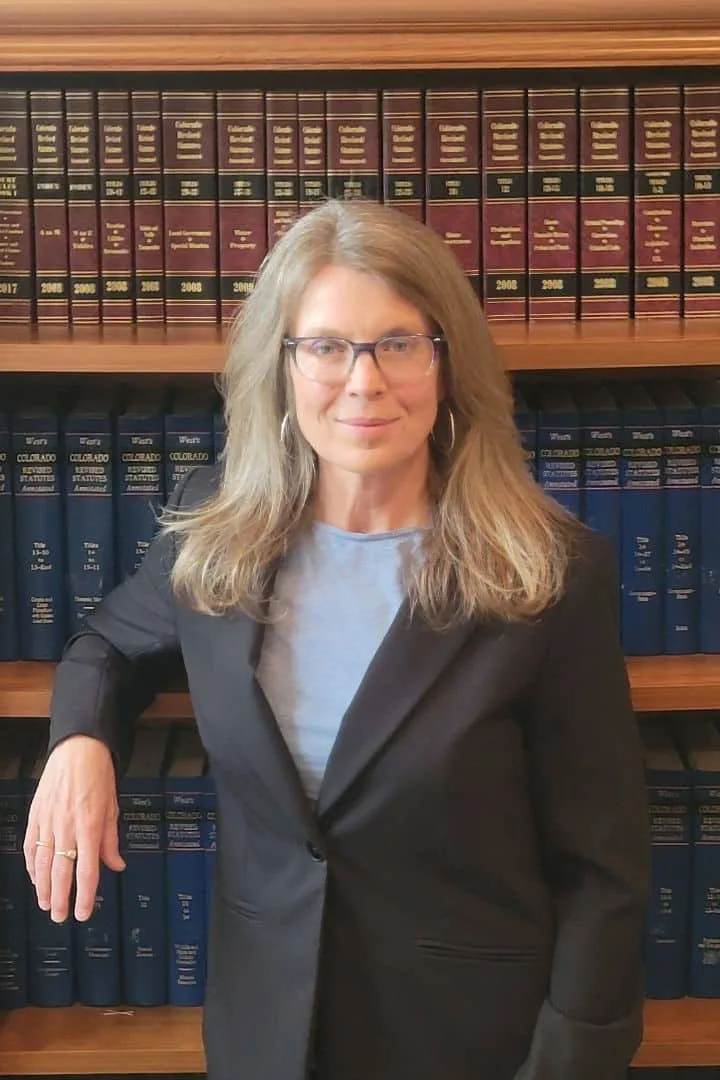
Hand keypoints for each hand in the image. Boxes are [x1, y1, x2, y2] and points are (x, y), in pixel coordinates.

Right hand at [23, 735, 125, 922]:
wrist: (77, 750)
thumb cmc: (98, 776)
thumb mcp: (112, 807)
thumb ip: (111, 840)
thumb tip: (116, 865)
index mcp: (90, 826)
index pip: (87, 870)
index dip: (84, 896)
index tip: (83, 913)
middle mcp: (67, 827)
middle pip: (61, 872)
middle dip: (61, 898)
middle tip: (60, 917)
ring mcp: (48, 822)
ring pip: (41, 864)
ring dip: (43, 887)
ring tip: (46, 904)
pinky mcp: (35, 816)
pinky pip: (30, 847)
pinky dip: (31, 866)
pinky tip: (35, 878)